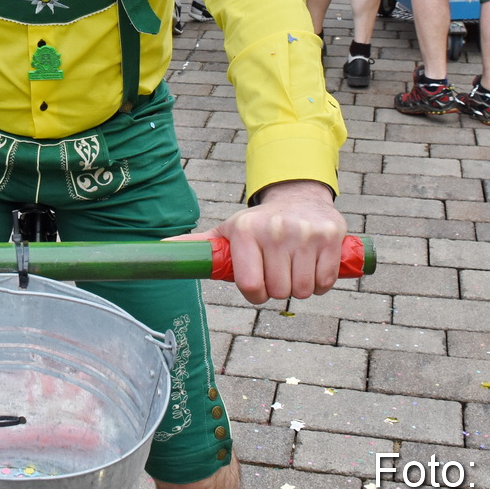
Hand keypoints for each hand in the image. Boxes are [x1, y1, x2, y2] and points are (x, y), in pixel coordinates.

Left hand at [177, 180, 346, 302]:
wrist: (299, 196)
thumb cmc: (258, 224)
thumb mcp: (228, 230)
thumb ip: (199, 245)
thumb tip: (157, 248)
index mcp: (245, 230)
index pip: (250, 286)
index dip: (254, 292)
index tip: (256, 282)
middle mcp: (275, 230)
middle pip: (279, 292)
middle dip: (277, 288)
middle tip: (276, 270)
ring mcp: (305, 233)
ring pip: (303, 291)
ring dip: (299, 287)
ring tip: (293, 266)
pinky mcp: (331, 237)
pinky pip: (326, 282)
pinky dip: (321, 282)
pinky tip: (312, 264)